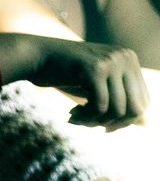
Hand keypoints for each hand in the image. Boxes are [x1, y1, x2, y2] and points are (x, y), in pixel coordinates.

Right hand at [23, 36, 148, 128]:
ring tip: (78, 119)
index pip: (143, 102)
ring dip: (97, 122)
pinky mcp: (94, 69)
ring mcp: (110, 61)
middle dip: (113, 122)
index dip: (124, 119)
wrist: (33, 56)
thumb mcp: (97, 86)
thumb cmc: (65, 73)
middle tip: (89, 123)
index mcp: (129, 58)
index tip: (102, 123)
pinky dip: (86, 117)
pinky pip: (100, 107)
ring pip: (118, 110)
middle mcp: (124, 57)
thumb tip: (147, 124)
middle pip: (135, 108)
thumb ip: (121, 101)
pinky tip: (71, 114)